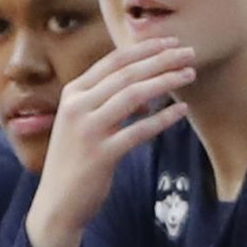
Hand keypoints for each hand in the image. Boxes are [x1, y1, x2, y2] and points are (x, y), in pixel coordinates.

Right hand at [25, 40, 197, 246]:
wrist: (57, 203)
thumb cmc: (76, 161)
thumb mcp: (84, 123)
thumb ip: (108, 103)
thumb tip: (148, 93)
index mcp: (73, 93)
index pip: (114, 61)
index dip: (145, 49)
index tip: (171, 42)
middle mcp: (77, 106)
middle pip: (127, 74)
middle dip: (161, 59)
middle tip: (189, 53)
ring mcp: (88, 130)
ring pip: (133, 96)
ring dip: (165, 81)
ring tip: (189, 74)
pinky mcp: (102, 155)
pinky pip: (139, 131)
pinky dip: (162, 119)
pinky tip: (181, 111)